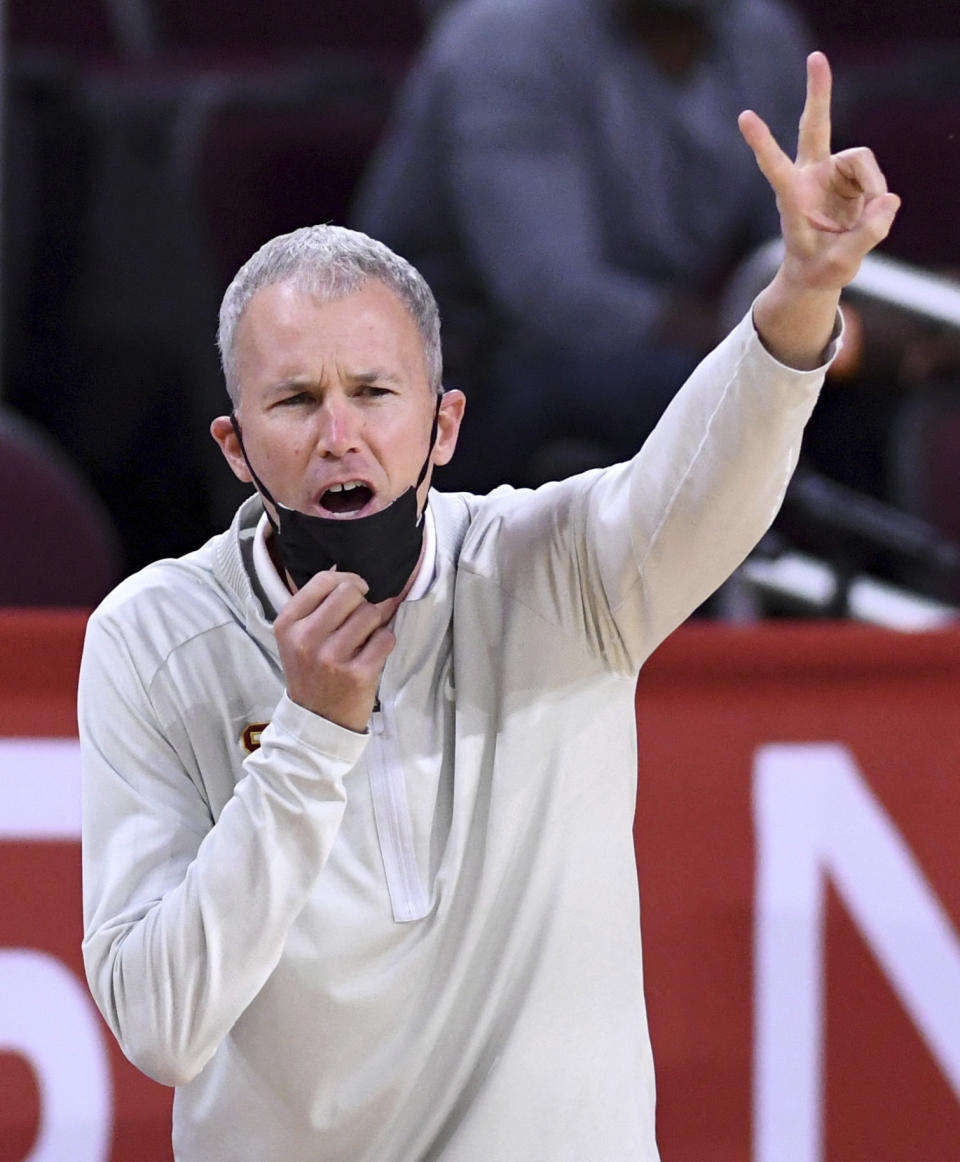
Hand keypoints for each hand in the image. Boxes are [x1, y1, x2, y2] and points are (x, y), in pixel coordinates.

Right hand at [274, 570, 397, 731]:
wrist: (316, 721)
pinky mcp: (357, 674)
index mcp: (288, 624)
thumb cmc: (311, 673)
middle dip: (363, 602)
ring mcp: (331, 658)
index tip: (356, 590)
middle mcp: (306, 638)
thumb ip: (318, 606)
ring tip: (364, 640)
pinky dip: (384, 642)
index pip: (324, 581)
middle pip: (351, 593)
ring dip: (375, 624)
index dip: (347, 580)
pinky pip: (385, 638)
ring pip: (371, 614)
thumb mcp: (297, 638)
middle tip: (360, 619)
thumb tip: (354, 574)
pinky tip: (373, 654)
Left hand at [739, 51, 899, 294]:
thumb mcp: (840, 263)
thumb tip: (888, 200)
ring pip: (864, 160)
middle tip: (817, 57)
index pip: (775, 168)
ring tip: (868, 221)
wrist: (820, 270)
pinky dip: (880, 199)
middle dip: (819, 93)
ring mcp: (832, 173)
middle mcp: (810, 177)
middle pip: (816, 127)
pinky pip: (877, 178)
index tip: (744, 117)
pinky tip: (869, 216)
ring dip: (874, 189)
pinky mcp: (850, 176)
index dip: (763, 144)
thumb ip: (865, 234)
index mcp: (792, 198)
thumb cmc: (820, 269)